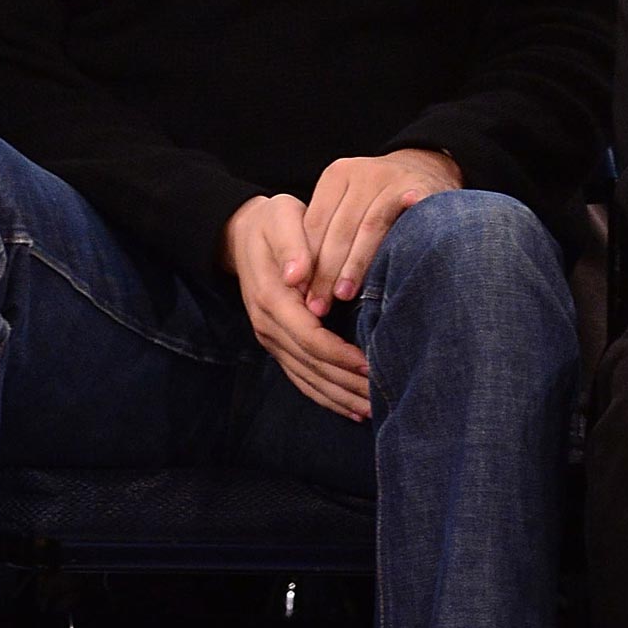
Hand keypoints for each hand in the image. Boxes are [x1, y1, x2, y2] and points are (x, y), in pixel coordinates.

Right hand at [223, 194, 370, 421]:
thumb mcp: (282, 217)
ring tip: (373, 410)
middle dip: (347, 383)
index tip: (371, 365)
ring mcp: (270, 338)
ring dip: (339, 397)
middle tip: (384, 396)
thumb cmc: (273, 222)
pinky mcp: (276, 344)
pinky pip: (300, 377)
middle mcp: (267, 325)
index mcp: (271, 298)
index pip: (309, 336)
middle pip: (311, 365)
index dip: (340, 355)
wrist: (243, 233)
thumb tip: (297, 274)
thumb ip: (292, 244)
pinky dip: (325, 396)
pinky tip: (350, 408)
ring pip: (306, 378)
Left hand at [301, 148, 462, 315]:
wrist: (429, 171)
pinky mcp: (423, 189)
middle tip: (318, 305)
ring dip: (355, 265)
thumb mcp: (348, 209)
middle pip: (339, 228)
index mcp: (337, 175)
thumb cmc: (379, 204)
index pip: (314, 224)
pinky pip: (406, 226)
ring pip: (369, 228)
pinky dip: (396, 251)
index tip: (299, 294)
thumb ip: (326, 238)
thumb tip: (301, 286)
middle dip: (326, 271)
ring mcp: (394, 179)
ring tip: (343, 296)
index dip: (306, 262)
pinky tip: (388, 275)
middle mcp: (363, 173)